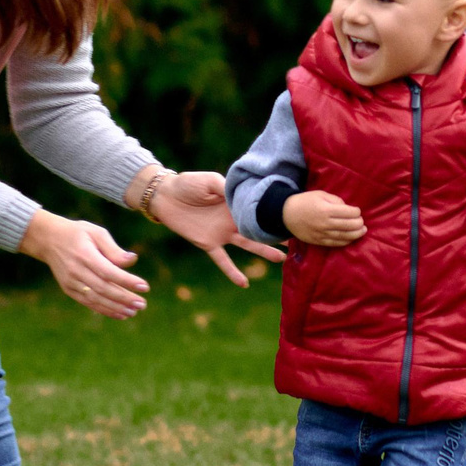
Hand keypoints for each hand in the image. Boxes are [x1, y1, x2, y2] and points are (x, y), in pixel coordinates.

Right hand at [19, 210, 148, 319]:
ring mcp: (71, 282)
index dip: (127, 281)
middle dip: (124, 298)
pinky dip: (105, 310)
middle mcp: (76, 270)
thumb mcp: (96, 233)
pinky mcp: (69, 289)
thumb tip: (133, 260)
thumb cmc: (78, 233)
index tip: (145, 287)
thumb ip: (114, 249)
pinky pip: (88, 303)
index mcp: (85, 254)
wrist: (48, 239)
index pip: (109, 272)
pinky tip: (120, 314)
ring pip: (96, 299)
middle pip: (103, 288)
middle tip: (142, 304)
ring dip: (116, 308)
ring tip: (134, 311)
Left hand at [149, 169, 286, 285]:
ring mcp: (223, 233)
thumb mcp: (209, 181)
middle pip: (259, 228)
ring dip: (264, 252)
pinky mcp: (209, 244)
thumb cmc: (188, 184)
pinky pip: (223, 260)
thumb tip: (243, 194)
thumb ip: (226, 188)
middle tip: (300, 238)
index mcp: (236, 203)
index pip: (259, 208)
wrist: (165, 196)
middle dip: (278, 233)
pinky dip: (232, 272)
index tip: (295, 214)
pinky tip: (244, 284)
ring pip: (248, 244)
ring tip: (282, 259)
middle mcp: (233, 219)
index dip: (275, 211)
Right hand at [283, 190, 364, 247]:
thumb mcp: (321, 194)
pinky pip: (335, 243)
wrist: (287, 214)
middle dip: (359, 223)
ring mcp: (321, 234)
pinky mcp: (318, 241)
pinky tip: (351, 239)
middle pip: (348, 225)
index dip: (356, 212)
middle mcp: (325, 223)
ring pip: (344, 236)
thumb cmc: (305, 201)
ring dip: (356, 234)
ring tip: (362, 231)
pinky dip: (346, 242)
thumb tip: (348, 209)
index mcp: (326, 209)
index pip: (348, 212)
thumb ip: (335, 200)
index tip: (357, 211)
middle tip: (362, 222)